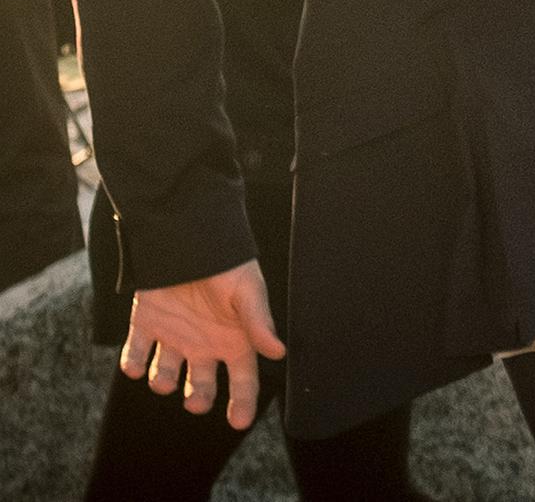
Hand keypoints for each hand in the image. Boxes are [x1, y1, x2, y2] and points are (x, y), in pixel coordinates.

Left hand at [121, 259, 285, 429]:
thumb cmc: (227, 264)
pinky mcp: (146, 324)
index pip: (243, 379)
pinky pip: (135, 355)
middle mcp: (205, 344)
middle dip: (198, 398)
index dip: (243, 402)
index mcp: (234, 339)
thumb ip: (259, 322)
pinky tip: (135, 365)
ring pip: (165, 376)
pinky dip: (132, 364)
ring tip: (162, 378)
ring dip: (162, 382)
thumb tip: (278, 353)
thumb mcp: (248, 292)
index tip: (239, 422)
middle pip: (202, 386)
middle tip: (194, 402)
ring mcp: (175, 336)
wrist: (189, 237)